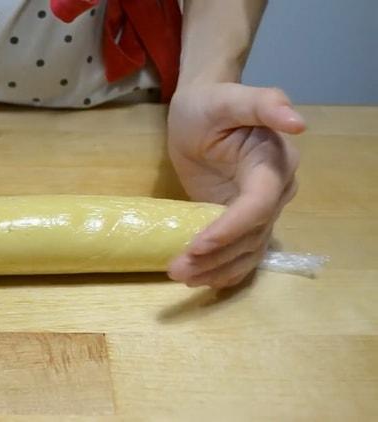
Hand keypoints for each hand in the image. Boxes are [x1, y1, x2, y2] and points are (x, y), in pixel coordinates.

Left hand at [166, 83, 304, 288]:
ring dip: (214, 269)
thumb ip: (263, 104)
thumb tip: (298, 122)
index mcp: (274, 164)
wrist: (200, 113)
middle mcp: (274, 192)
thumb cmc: (210, 103)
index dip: (230, 229)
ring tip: (179, 276)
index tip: (198, 245)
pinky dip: (222, 270)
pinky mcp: (241, 221)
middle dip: (215, 256)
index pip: (257, 206)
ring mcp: (259, 211)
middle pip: (250, 235)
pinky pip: (240, 252)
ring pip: (245, 251)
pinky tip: (200, 280)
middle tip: (176, 269)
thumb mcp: (229, 98)